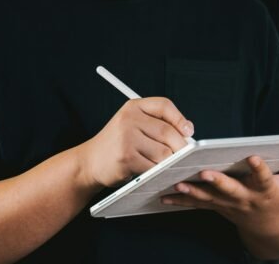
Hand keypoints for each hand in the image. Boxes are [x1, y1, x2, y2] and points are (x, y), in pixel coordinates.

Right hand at [76, 97, 194, 188]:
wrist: (89, 161)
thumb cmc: (117, 144)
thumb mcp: (132, 125)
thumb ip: (156, 124)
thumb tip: (188, 134)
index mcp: (133, 107)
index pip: (164, 105)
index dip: (180, 118)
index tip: (189, 131)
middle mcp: (129, 119)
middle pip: (167, 131)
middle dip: (180, 146)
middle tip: (185, 156)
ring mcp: (126, 138)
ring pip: (163, 152)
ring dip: (168, 162)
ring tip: (164, 165)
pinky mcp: (126, 158)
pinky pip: (153, 167)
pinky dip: (157, 173)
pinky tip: (153, 173)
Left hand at [160, 151, 278, 236]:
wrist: (272, 228)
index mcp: (266, 191)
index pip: (263, 177)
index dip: (258, 168)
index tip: (252, 156)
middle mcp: (246, 199)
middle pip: (231, 190)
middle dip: (218, 182)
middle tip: (205, 172)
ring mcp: (230, 205)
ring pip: (209, 198)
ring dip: (193, 192)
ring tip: (177, 184)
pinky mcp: (218, 207)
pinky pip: (198, 204)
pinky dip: (181, 201)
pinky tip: (163, 196)